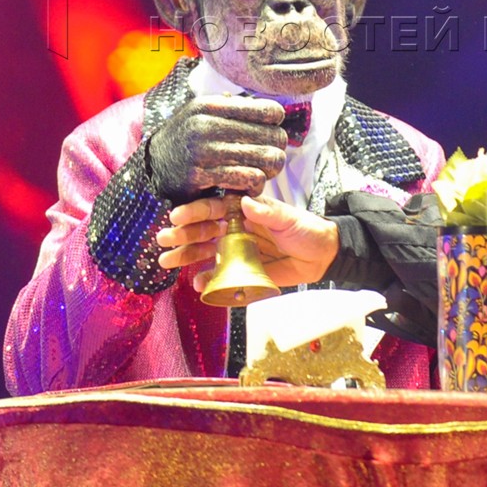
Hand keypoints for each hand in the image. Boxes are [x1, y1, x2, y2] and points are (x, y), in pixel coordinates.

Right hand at [147, 95, 288, 198]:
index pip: (268, 110)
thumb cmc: (186, 139)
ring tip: (262, 173)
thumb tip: (271, 110)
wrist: (152, 167)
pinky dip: (255, 185)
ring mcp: (204, 150)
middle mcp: (207, 124)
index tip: (269, 131)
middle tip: (269, 158)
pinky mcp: (202, 176)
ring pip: (266, 159)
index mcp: (211, 105)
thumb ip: (232, 108)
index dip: (276, 122)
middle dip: (277, 149)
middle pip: (273, 136)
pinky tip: (249, 186)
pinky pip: (249, 179)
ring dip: (270, 170)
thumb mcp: (202, 114)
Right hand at [156, 194, 339, 289]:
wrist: (323, 256)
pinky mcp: (242, 272)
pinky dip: (207, 280)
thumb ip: (269, 213)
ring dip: (186, 255)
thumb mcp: (290, 219)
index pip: (214, 208)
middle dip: (182, 234)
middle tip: (163, 238)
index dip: (195, 211)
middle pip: (204, 230)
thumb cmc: (306, 230)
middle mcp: (235, 229)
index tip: (177, 215)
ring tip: (166, 261)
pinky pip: (220, 276)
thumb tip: (247, 203)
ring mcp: (236, 251)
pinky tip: (197, 283)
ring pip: (205, 252)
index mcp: (244, 211)